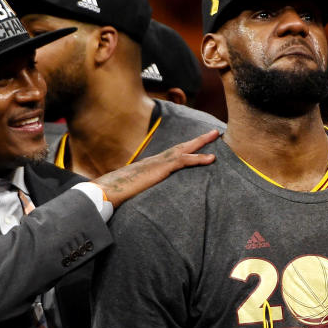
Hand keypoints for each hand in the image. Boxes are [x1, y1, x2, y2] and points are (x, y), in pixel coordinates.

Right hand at [93, 130, 218, 207]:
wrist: (111, 189)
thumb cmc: (121, 191)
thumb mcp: (138, 189)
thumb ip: (146, 188)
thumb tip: (148, 195)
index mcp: (154, 164)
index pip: (174, 153)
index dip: (187, 149)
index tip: (198, 144)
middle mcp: (158, 159)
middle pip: (182, 146)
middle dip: (199, 139)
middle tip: (214, 133)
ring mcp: (160, 161)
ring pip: (185, 148)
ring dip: (202, 142)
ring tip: (216, 136)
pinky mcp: (162, 168)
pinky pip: (184, 160)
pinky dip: (199, 158)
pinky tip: (211, 158)